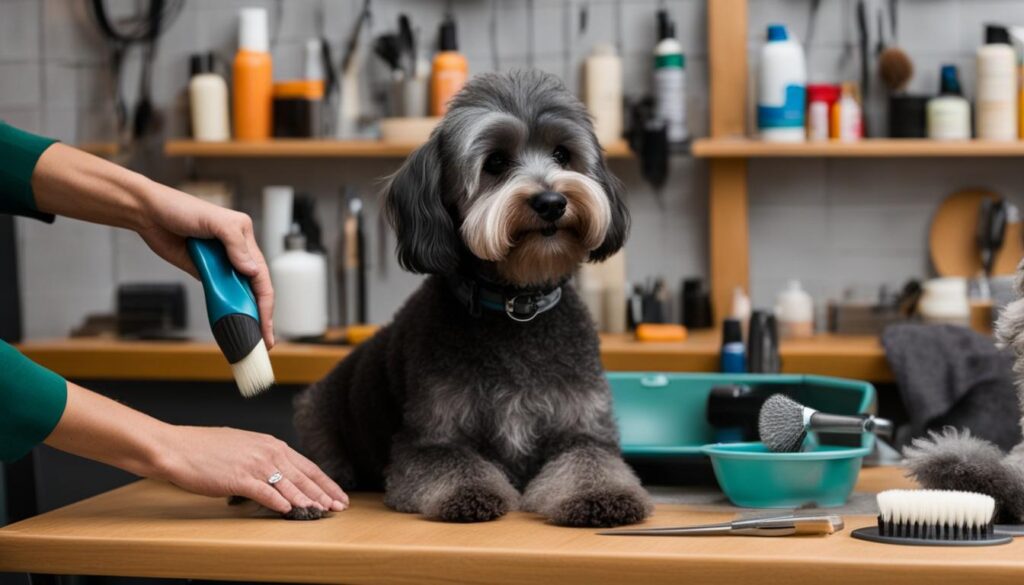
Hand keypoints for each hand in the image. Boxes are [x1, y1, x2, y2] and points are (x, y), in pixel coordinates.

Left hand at [135, 181, 274, 347]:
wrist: (148, 213)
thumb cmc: (180, 208)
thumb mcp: (215, 221)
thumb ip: (236, 246)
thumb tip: (252, 271)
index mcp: (244, 237)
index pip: (262, 275)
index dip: (266, 301)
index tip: (267, 324)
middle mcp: (236, 252)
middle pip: (254, 287)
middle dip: (260, 313)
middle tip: (264, 338)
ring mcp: (219, 263)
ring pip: (237, 291)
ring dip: (244, 312)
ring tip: (250, 334)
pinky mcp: (203, 271)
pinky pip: (219, 291)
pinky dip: (226, 306)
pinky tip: (231, 319)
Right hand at [155, 425, 348, 513]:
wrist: (177, 448)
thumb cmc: (204, 448)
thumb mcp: (242, 446)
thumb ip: (263, 457)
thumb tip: (277, 471)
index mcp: (270, 444)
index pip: (307, 465)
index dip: (325, 481)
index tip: (337, 493)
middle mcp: (267, 452)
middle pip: (304, 476)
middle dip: (325, 493)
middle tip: (339, 506)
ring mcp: (255, 465)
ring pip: (291, 485)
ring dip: (309, 500)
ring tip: (323, 511)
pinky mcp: (240, 478)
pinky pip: (266, 493)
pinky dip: (281, 503)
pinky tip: (292, 511)